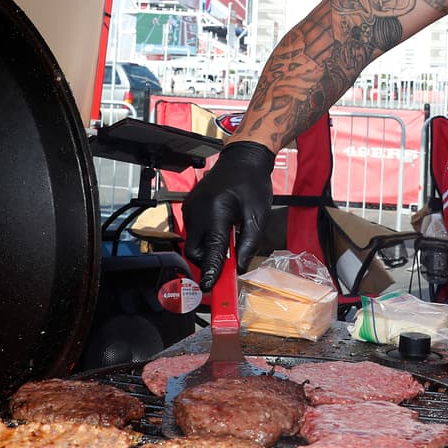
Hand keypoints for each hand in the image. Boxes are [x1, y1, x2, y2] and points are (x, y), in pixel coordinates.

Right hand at [182, 140, 274, 290]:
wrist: (242, 159)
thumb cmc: (252, 184)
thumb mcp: (258, 216)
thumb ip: (248, 244)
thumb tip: (239, 268)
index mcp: (216, 211)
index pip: (212, 249)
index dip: (211, 271)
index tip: (210, 288)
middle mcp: (198, 210)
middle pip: (195, 251)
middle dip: (208, 262)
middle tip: (227, 267)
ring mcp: (190, 208)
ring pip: (193, 243)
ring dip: (208, 249)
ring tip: (229, 240)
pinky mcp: (189, 207)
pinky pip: (193, 231)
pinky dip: (205, 238)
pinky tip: (222, 230)